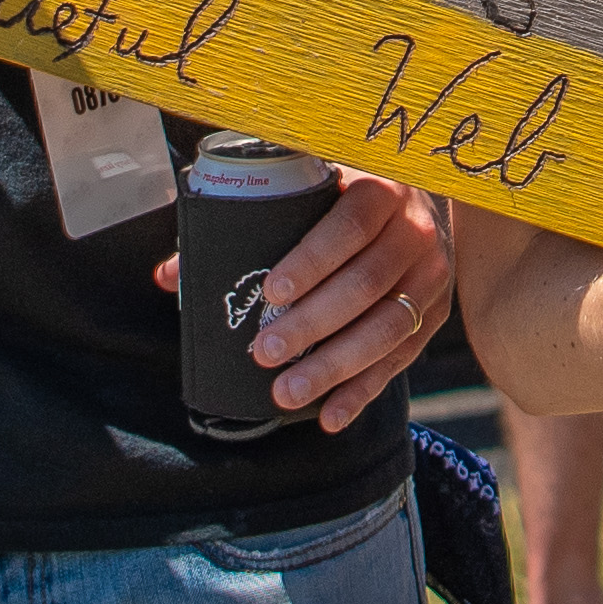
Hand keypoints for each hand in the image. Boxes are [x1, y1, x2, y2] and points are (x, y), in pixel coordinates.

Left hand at [150, 170, 453, 432]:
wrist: (418, 202)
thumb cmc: (342, 198)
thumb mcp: (306, 193)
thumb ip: (240, 227)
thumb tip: (169, 276)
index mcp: (383, 189)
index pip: (351, 224)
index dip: (313, 259)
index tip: (271, 292)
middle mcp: (416, 231)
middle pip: (367, 284)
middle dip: (312, 324)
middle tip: (263, 352)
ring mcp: (431, 276)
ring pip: (387, 328)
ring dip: (334, 366)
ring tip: (285, 391)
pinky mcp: (434, 315)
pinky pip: (400, 359)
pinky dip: (363, 391)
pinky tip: (329, 415)